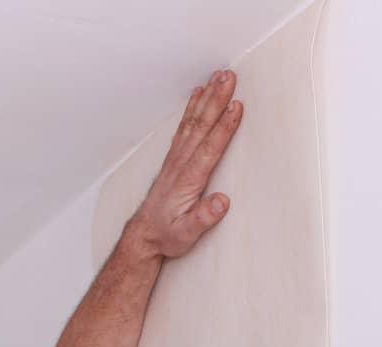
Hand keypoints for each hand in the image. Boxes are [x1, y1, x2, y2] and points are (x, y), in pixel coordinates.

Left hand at [125, 69, 243, 259]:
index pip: (209, 148)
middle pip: (202, 125)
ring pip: (193, 121)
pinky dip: (192, 107)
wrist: (144, 234)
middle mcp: (181, 163)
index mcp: (188, 179)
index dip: (224, 127)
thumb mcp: (186, 234)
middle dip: (216, 99)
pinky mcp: (175, 157)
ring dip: (207, 97)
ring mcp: (176, 157)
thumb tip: (222, 202)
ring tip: (219, 76)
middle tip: (229, 76)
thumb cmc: (168, 234)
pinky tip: (198, 93)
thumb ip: (204, 218)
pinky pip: (185, 126)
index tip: (236, 107)